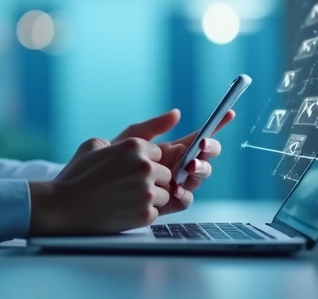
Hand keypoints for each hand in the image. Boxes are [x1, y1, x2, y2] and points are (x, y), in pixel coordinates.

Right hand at [28, 136, 171, 235]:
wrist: (61, 206)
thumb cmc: (77, 174)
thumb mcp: (96, 143)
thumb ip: (131, 133)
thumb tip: (175, 114)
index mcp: (134, 146)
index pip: (158, 153)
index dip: (143, 162)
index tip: (126, 170)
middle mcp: (144, 167)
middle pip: (165, 174)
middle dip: (150, 180)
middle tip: (125, 186)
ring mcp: (145, 192)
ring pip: (163, 195)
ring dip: (149, 198)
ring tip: (124, 199)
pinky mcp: (144, 215)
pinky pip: (155, 212)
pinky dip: (142, 213)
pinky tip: (122, 210)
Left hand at [112, 108, 234, 215]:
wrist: (89, 190)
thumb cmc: (107, 164)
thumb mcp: (129, 141)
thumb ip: (152, 127)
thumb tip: (177, 114)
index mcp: (171, 150)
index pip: (197, 137)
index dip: (215, 126)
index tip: (228, 114)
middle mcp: (177, 167)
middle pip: (205, 157)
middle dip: (210, 149)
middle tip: (202, 146)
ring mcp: (175, 186)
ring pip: (198, 176)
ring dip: (199, 169)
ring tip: (189, 166)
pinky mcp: (168, 205)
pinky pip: (186, 199)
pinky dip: (185, 193)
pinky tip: (177, 188)